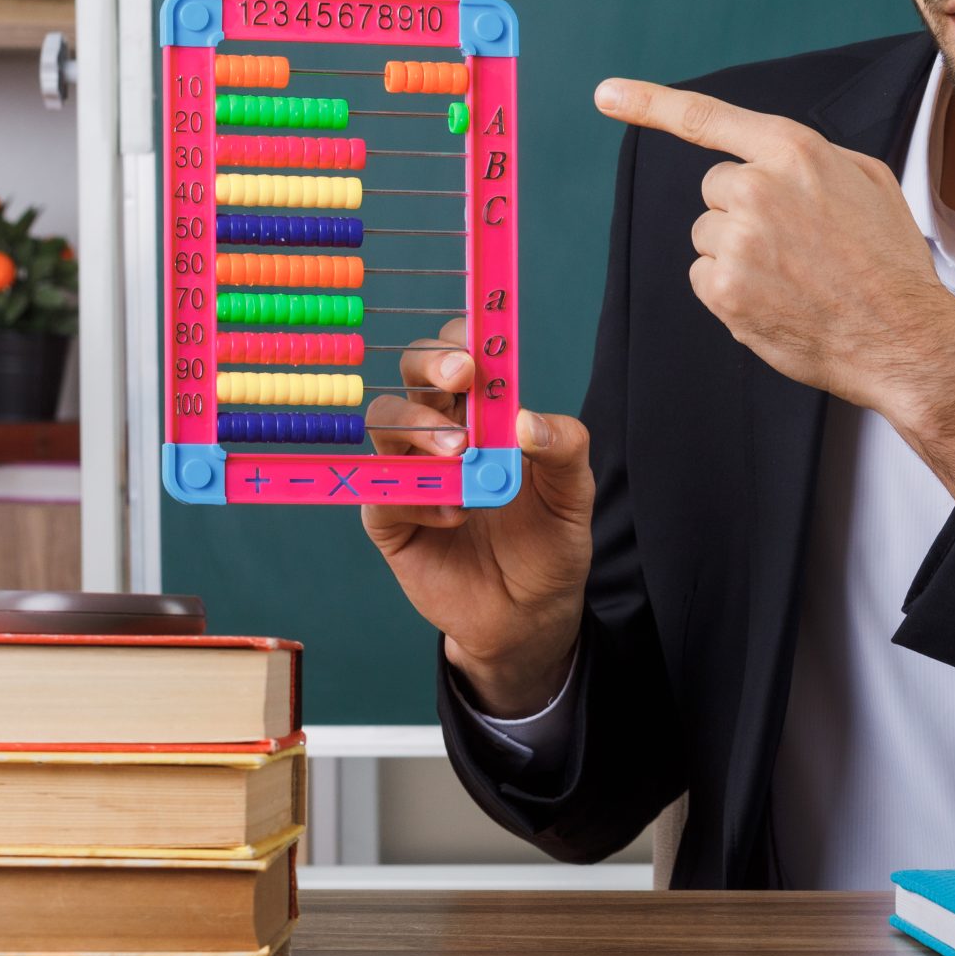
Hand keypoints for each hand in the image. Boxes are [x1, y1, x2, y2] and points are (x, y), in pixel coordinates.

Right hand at [359, 316, 592, 715]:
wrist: (528, 614)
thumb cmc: (548, 542)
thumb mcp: (573, 495)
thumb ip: (564, 449)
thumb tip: (526, 419)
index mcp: (483, 415)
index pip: (461, 358)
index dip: (460, 341)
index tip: (477, 347)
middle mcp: (439, 433)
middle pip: (413, 377)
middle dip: (431, 365)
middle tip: (460, 377)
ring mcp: (410, 474)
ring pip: (385, 424)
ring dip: (420, 426)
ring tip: (461, 452)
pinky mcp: (389, 519)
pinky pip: (382, 493)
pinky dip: (416, 497)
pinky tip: (455, 515)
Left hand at [594, 77, 954, 508]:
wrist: (903, 336)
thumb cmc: (889, 260)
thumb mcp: (867, 179)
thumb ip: (810, 157)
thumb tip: (767, 157)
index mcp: (795, 151)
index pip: (708, 119)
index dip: (650, 103)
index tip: (606, 94)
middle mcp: (759, 188)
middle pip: (715, 190)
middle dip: (743, 211)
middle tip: (795, 243)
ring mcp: (738, 240)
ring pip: (706, 235)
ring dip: (736, 253)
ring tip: (792, 276)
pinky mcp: (724, 290)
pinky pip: (702, 276)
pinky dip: (730, 290)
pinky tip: (776, 300)